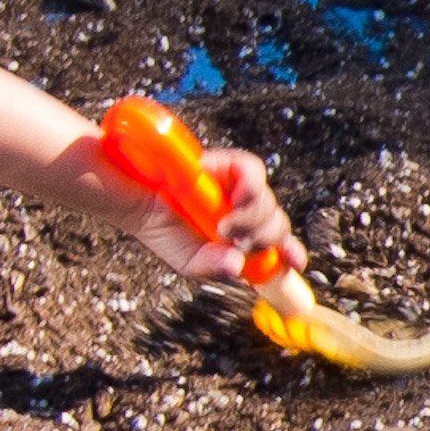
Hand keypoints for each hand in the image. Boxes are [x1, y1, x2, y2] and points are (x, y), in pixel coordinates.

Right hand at [86, 130, 297, 286]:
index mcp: (239, 233)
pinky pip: (253, 172)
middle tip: (240, 243)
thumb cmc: (161, 228)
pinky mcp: (227, 163)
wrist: (134, 200)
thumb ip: (213, 266)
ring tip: (225, 227)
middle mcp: (242, 209)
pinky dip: (248, 189)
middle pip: (278, 222)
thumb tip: (236, 265)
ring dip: (252, 219)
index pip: (277, 241)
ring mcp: (236, 185)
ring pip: (269, 201)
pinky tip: (231, 201)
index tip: (295, 263)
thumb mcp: (189, 261)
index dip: (290, 250)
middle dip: (266, 238)